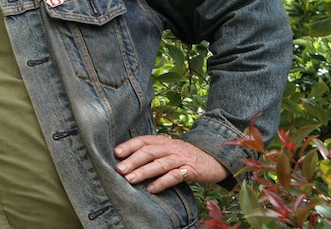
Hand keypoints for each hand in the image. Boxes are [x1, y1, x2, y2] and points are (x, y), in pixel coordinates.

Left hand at [114, 135, 229, 193]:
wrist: (215, 158)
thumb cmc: (185, 156)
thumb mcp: (169, 150)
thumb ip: (152, 153)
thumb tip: (127, 160)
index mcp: (163, 141)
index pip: (143, 140)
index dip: (129, 145)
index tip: (115, 153)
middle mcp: (171, 147)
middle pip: (149, 152)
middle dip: (132, 160)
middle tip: (118, 170)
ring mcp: (181, 158)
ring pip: (159, 163)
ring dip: (143, 172)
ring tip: (130, 180)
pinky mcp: (191, 170)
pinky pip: (175, 176)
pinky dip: (162, 182)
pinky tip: (151, 189)